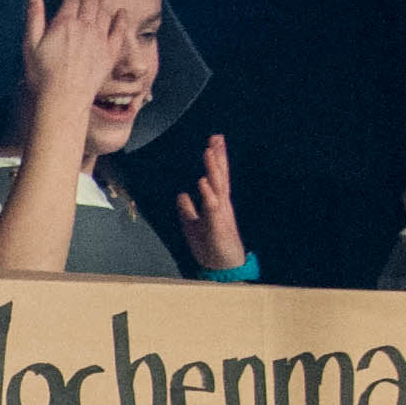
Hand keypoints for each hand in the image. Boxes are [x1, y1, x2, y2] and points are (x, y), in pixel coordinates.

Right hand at [18, 0, 146, 140]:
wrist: (63, 98)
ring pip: (105, 11)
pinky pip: (118, 32)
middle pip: (91, 0)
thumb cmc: (41, 75)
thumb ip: (34, 15)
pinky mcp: (108, 53)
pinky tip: (123, 12)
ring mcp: (99, 39)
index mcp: (64, 23)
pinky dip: (121, 20)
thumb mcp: (30, 44)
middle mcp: (84, 27)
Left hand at [176, 132, 246, 270]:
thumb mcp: (194, 225)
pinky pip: (211, 206)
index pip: (216, 177)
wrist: (224, 267)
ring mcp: (220, 213)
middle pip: (220, 176)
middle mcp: (221, 205)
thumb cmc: (211, 247)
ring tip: (209, 151)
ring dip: (213, 169)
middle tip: (216, 137)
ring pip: (217, 186)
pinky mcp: (217, 225)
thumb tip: (181, 194)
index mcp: (217, 204)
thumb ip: (188, 209)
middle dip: (218, 156)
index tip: (213, 143)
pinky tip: (202, 181)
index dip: (215, 160)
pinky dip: (207, 193)